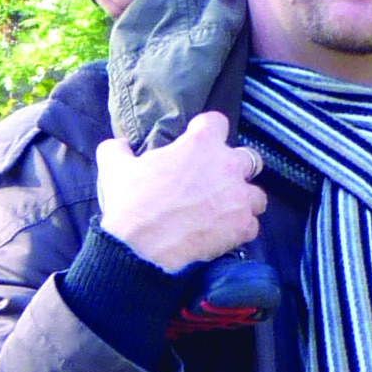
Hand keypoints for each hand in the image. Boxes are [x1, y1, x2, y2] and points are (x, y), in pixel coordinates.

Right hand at [95, 112, 266, 271]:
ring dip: (243, 200)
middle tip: (216, 182)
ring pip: (256, 194)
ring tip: (225, 211)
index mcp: (200, 143)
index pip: (217, 123)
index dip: (208, 132)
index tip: (200, 144)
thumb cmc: (130, 204)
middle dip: (234, 169)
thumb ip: (118, 149)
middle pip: (248, 158)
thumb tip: (119, 144)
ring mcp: (239, 196)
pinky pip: (252, 224)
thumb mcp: (115, 167)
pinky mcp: (243, 225)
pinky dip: (240, 229)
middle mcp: (227, 165)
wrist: (139, 248)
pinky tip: (223, 233)